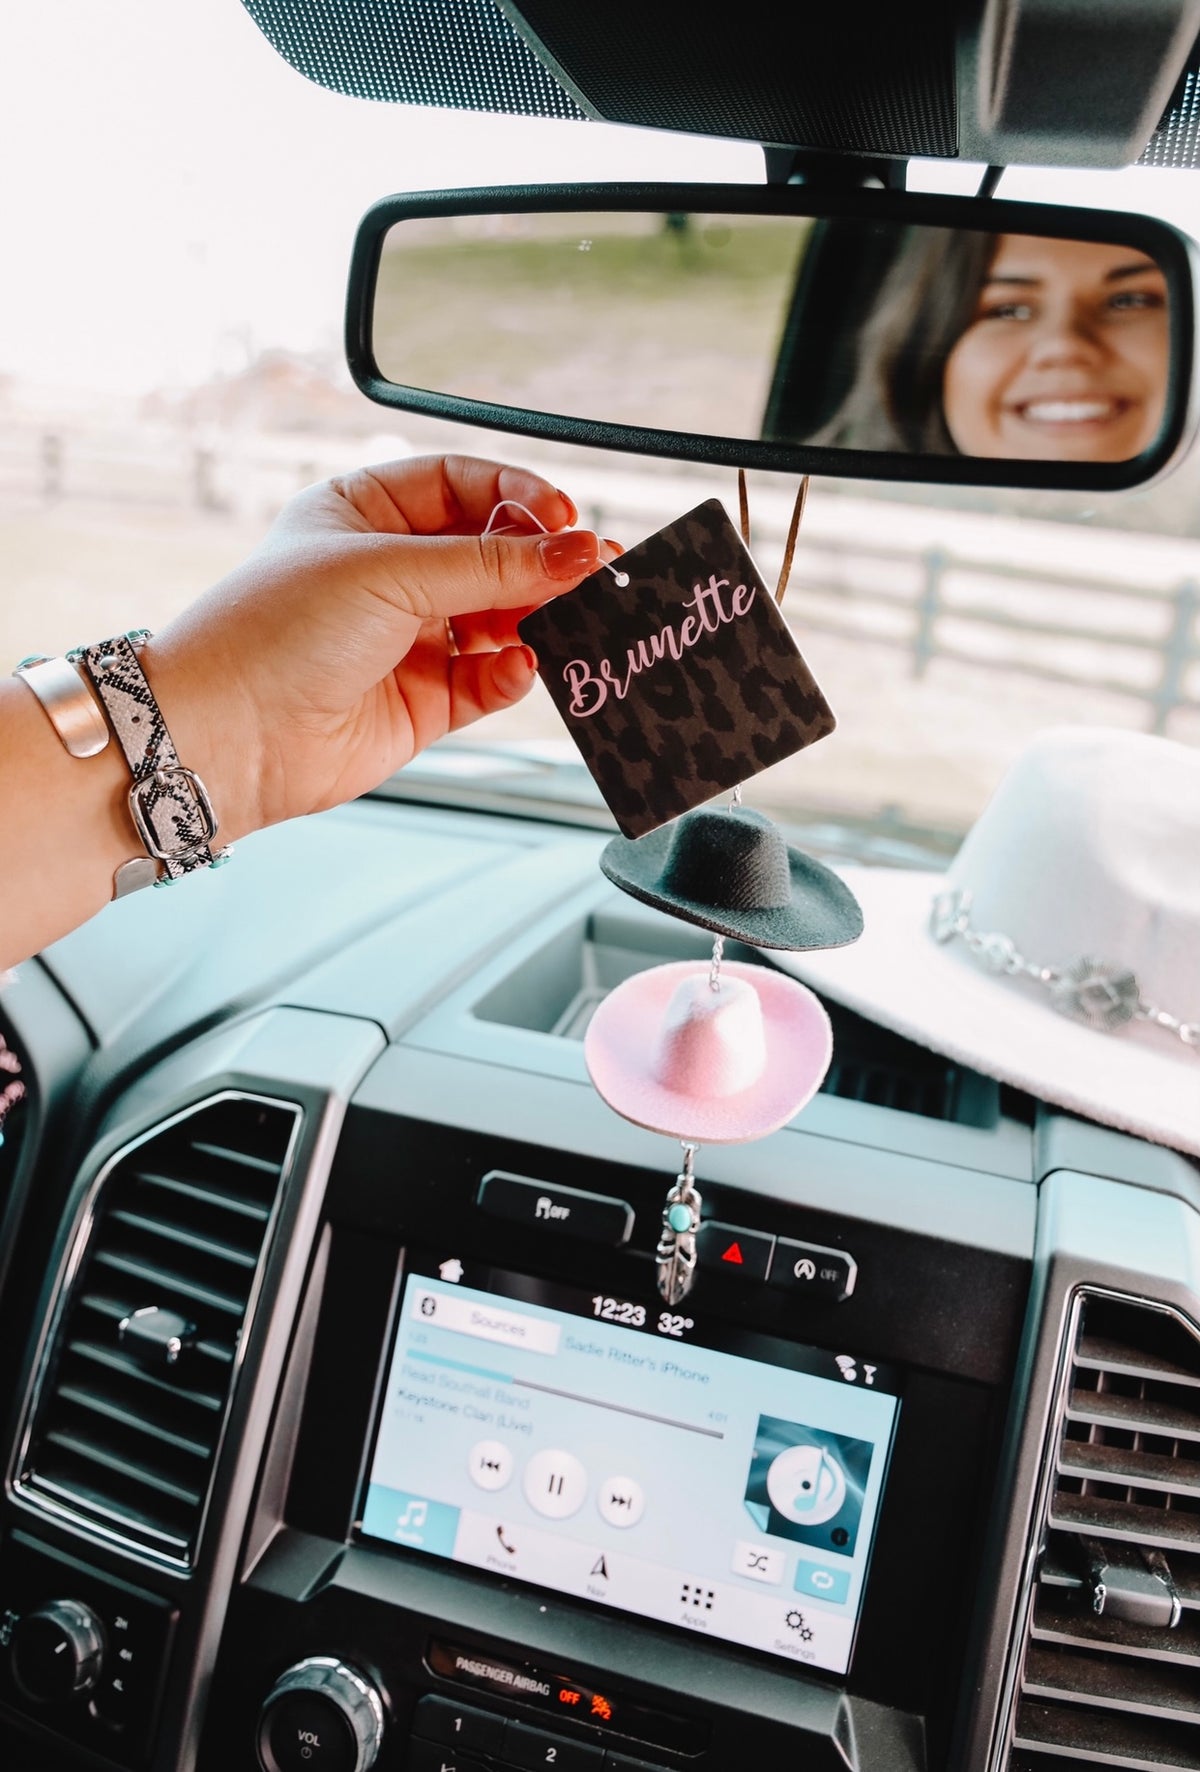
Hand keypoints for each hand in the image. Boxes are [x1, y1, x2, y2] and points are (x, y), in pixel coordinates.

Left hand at [144, 455, 612, 841]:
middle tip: (595, 571)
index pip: (464, 485)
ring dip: (537, 620)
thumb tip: (577, 551)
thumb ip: (490, 565)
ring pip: (501, 619)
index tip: (565, 520)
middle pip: (492, 553)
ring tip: (571, 621)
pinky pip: (489, 680)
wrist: (228, 734)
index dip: (519, 498)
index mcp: (366, 512)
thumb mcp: (389, 571)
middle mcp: (389, 571)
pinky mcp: (424, 701)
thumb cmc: (274, 631)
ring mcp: (409, 638)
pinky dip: (510, 674)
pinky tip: (516, 667)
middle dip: (543, 563)